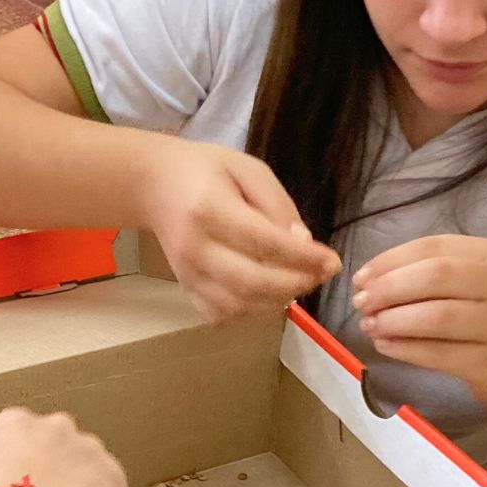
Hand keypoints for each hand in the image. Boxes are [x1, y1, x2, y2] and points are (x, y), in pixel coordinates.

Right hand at [139, 142, 340, 322]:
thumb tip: (304, 246)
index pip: (264, 243)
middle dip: (296, 284)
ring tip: (297, 281)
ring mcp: (186, 273)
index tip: (332, 262)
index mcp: (209, 208)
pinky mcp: (185, 289)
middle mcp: (194, 247)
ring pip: (239, 306)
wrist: (154, 185)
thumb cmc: (206, 171)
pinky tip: (267, 293)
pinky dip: (251, 313)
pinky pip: (222, 316)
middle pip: (252, 282)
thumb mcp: (249, 170)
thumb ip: (278, 206)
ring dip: (277, 301)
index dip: (304, 258)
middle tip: (320, 274)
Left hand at [352, 235, 486, 419]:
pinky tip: (384, 345)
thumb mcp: (468, 284)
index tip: (361, 277)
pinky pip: (437, 353)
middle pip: (435, 276)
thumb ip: (426, 275)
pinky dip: (404, 348)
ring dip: (393, 320)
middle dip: (389, 288)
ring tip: (370, 325)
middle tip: (361, 303)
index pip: (433, 247)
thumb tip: (368, 281)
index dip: (390, 260)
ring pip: (436, 316)